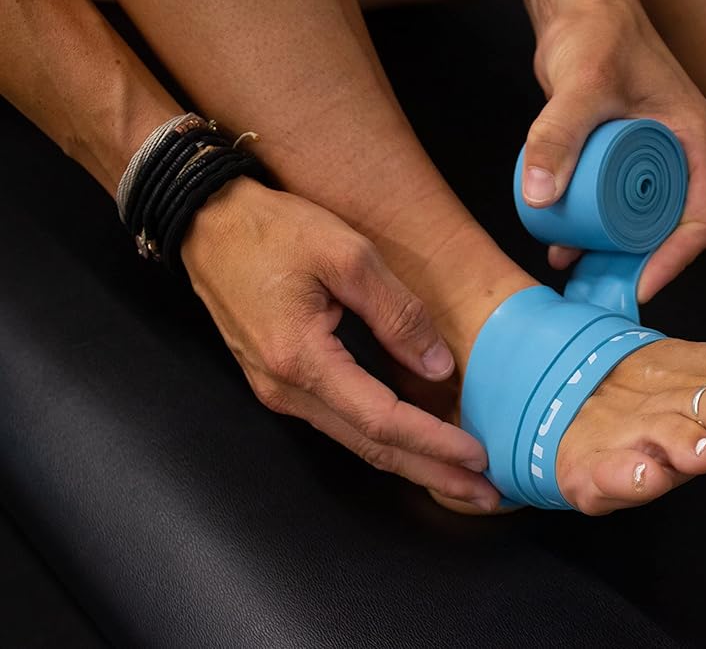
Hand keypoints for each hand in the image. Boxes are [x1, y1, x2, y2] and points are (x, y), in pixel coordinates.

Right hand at [181, 177, 499, 510]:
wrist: (207, 224)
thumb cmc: (272, 230)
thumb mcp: (346, 254)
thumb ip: (396, 313)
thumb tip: (438, 366)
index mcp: (301, 359)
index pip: (381, 420)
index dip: (433, 443)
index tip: (478, 457)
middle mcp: (286, 389)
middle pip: (371, 448)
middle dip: (432, 474)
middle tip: (485, 494)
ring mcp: (279, 391)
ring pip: (356, 441)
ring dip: (412, 463)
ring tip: (460, 479)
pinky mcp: (281, 382)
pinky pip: (341, 424)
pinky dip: (384, 441)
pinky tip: (414, 447)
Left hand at [519, 0, 705, 300]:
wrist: (579, 10)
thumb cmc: (596, 33)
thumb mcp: (580, 86)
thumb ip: (558, 135)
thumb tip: (538, 196)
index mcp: (694, 140)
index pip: (700, 217)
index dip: (674, 260)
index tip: (641, 285)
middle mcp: (681, 153)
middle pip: (670, 228)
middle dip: (638, 265)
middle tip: (604, 289)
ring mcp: (653, 158)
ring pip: (641, 222)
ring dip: (613, 252)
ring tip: (579, 274)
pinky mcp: (625, 158)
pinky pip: (617, 206)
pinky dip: (594, 229)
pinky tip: (564, 246)